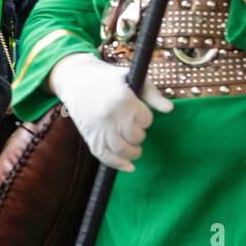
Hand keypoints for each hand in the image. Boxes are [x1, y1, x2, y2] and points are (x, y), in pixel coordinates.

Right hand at [49, 53, 172, 172]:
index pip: (146, 121)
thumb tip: (169, 109)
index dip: (145, 118)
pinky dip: (117, 164)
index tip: (137, 112)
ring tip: (135, 148)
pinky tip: (129, 167)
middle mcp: (110, 116)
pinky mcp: (89, 136)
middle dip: (139, 134)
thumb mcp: (133, 79)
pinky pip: (104, 156)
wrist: (76, 79)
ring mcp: (98, 128)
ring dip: (133, 152)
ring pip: (122, 150)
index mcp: (123, 100)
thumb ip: (153, 95)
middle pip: (136, 137)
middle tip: (134, 127)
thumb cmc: (108, 78)